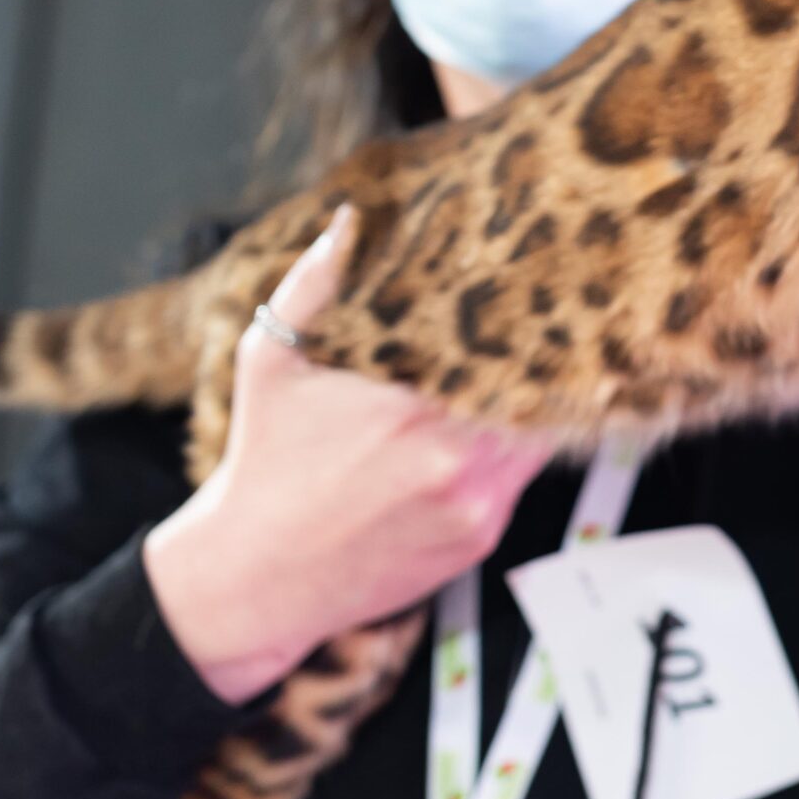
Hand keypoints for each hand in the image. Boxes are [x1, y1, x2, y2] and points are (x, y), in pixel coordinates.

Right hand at [143, 205, 555, 701]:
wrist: (254, 578)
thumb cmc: (262, 464)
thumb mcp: (271, 360)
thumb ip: (313, 284)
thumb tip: (347, 221)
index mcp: (413, 406)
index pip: (506, 350)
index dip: (526, 324)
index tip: (531, 297)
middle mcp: (455, 459)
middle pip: (536, 395)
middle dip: (535, 367)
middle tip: (544, 332)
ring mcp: (475, 504)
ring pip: (536, 442)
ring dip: (527, 414)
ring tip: (514, 383)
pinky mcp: (478, 540)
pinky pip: (516, 484)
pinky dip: (507, 459)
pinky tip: (478, 441)